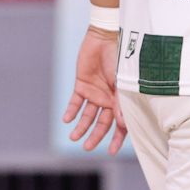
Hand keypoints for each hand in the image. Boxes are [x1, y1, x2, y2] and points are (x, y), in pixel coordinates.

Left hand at [61, 27, 127, 153]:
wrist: (104, 38)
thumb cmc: (119, 58)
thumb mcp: (122, 81)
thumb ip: (121, 103)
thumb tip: (122, 125)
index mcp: (121, 99)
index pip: (120, 123)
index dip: (117, 138)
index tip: (111, 152)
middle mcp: (108, 99)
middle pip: (101, 123)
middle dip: (95, 136)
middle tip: (87, 147)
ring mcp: (94, 92)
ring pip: (87, 115)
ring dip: (81, 127)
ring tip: (74, 137)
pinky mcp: (82, 85)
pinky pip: (76, 102)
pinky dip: (71, 111)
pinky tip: (67, 120)